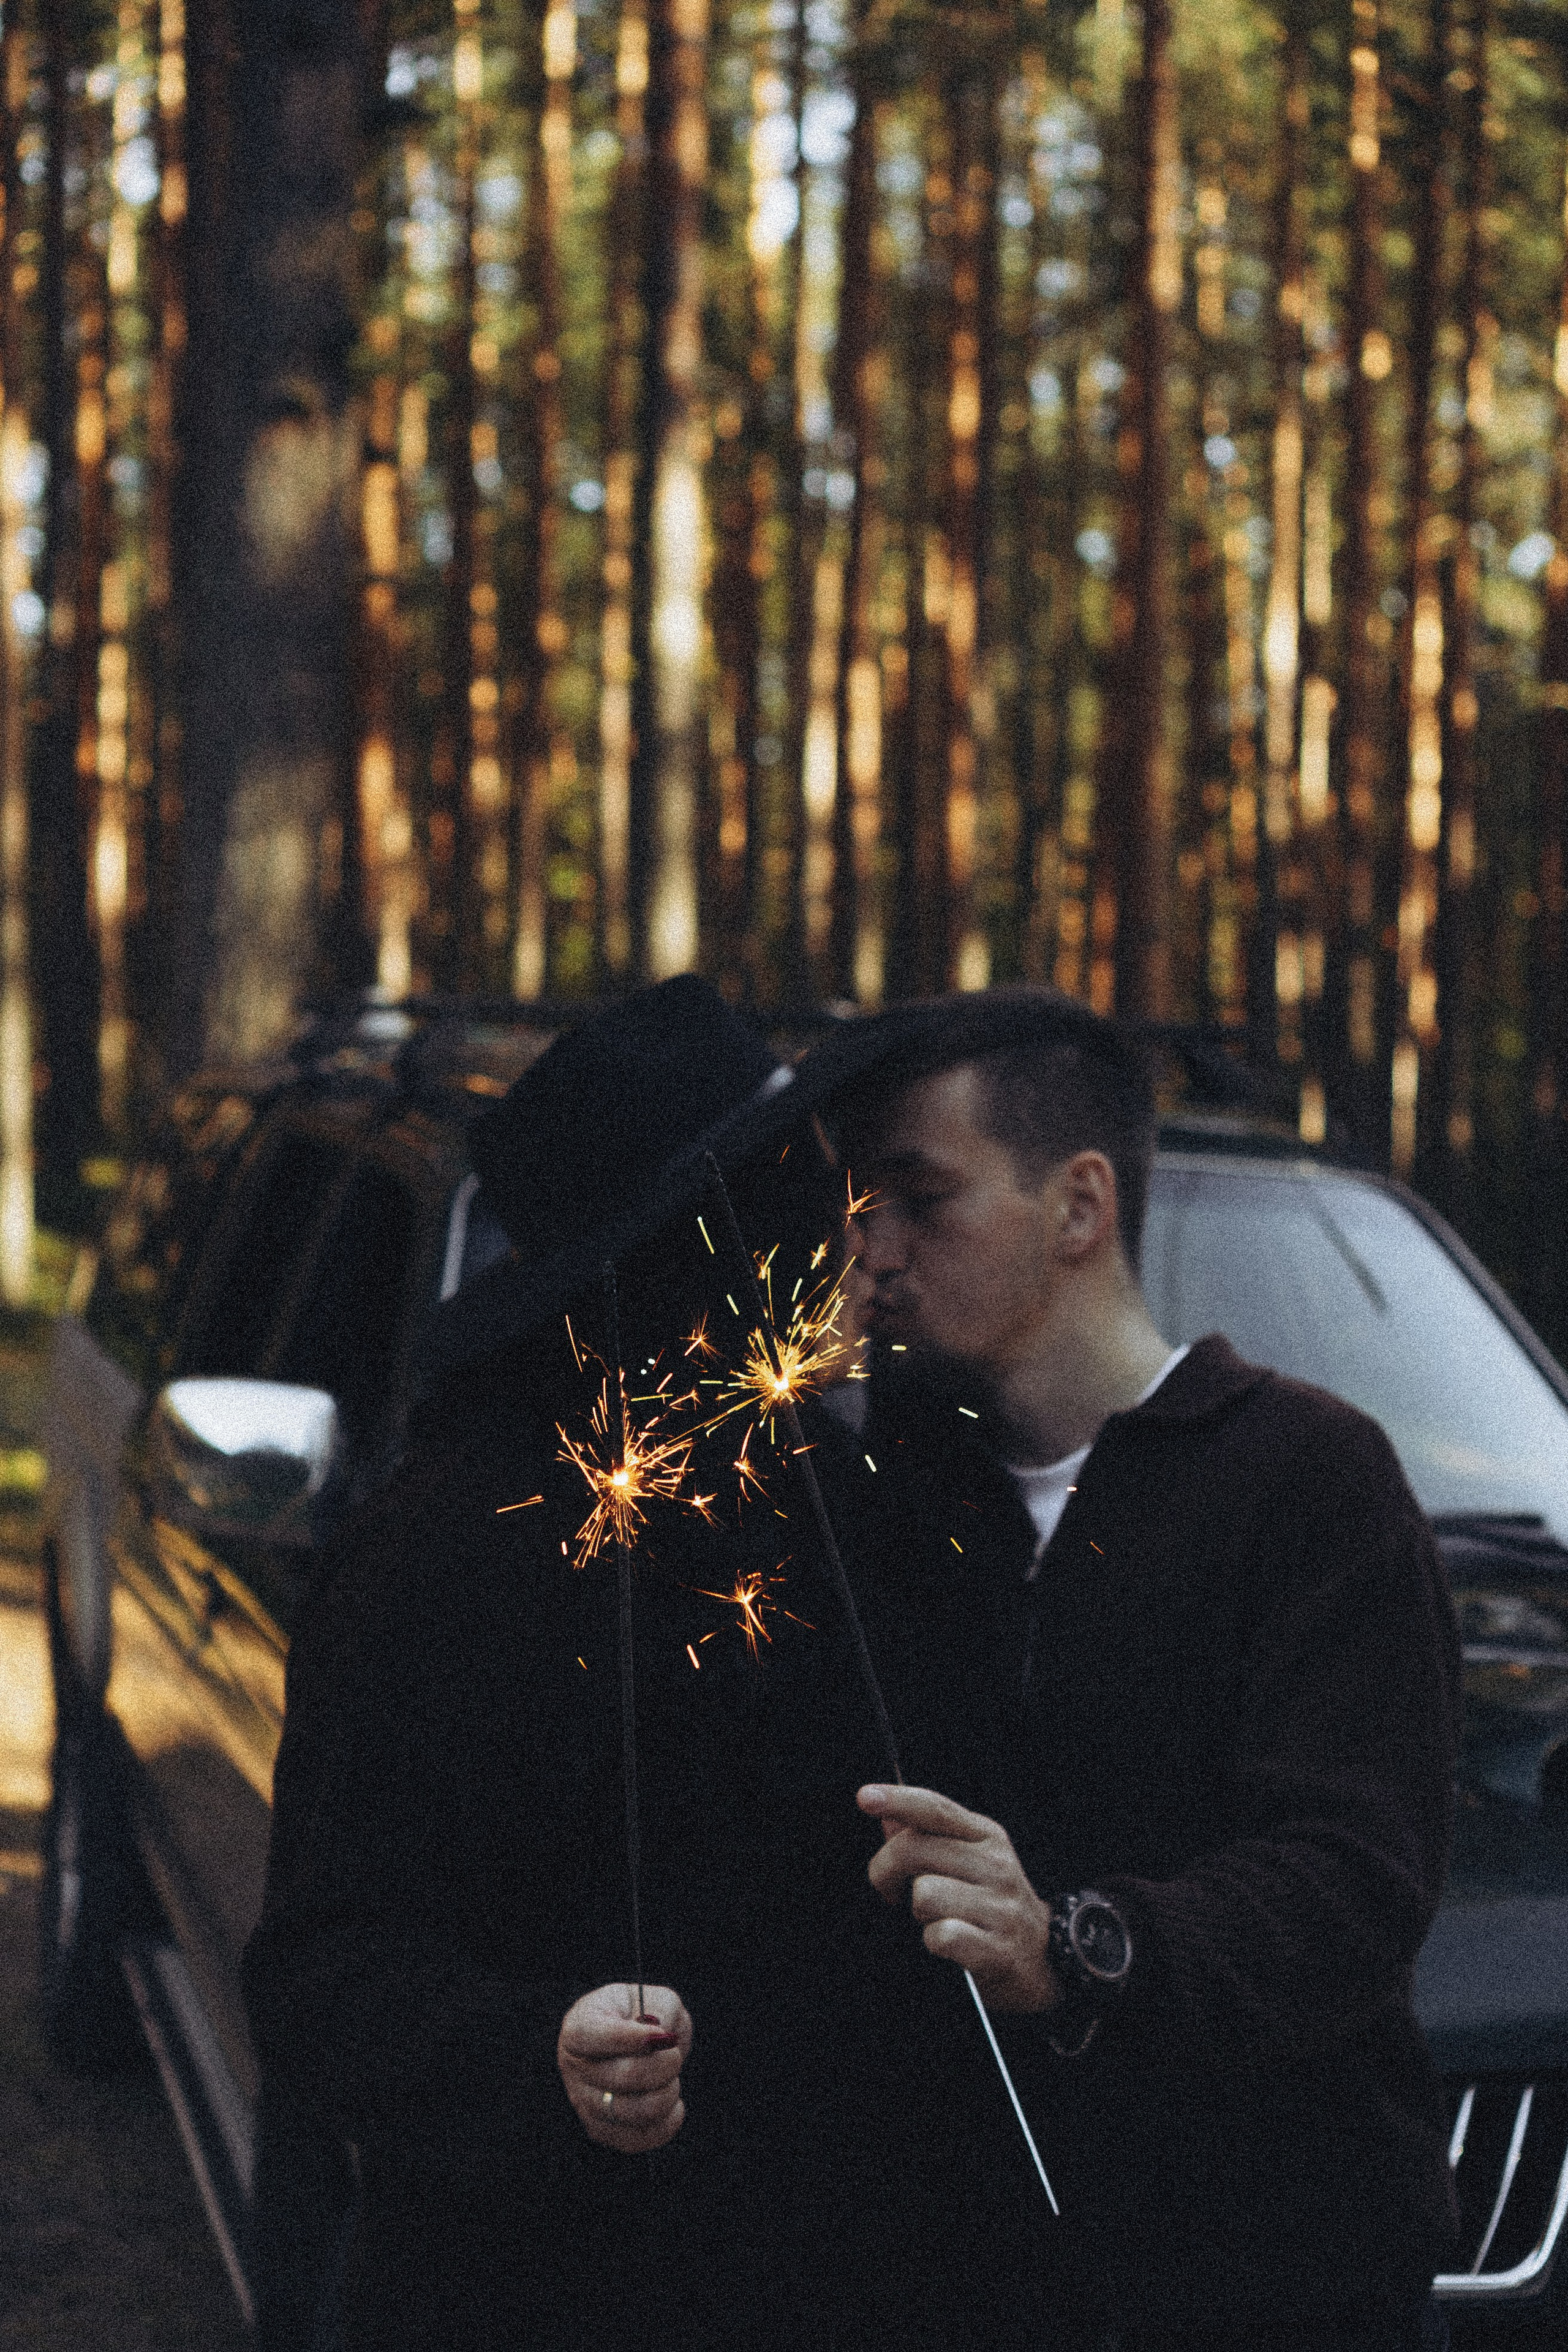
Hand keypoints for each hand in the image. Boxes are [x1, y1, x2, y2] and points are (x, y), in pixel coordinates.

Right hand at [557, 1983, 691, 2152]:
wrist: (635, 2043)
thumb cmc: (642, 2015)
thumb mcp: (653, 1997)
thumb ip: (661, 2008)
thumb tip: (662, 2038)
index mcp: (578, 2026)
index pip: (588, 2036)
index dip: (627, 2038)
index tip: (661, 2035)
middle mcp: (573, 2067)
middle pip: (621, 2077)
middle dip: (663, 2066)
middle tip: (674, 2054)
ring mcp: (584, 2102)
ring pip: (631, 2112)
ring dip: (666, 2094)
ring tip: (672, 2078)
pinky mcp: (600, 2130)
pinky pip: (636, 2139)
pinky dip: (665, 2123)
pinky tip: (673, 2104)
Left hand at [859, 1784, 1060, 2015]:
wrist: (1042, 1959)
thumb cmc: (992, 1906)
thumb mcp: (968, 1863)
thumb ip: (928, 1838)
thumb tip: (888, 1818)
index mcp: (986, 1837)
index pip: (936, 1809)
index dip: (898, 1799)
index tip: (866, 1797)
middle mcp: (996, 1865)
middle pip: (915, 1850)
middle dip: (885, 1872)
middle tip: (891, 1891)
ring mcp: (1000, 1907)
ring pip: (924, 1894)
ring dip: (918, 1912)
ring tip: (935, 1918)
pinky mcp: (998, 1949)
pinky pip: (942, 1935)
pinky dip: (935, 1942)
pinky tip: (949, 1944)